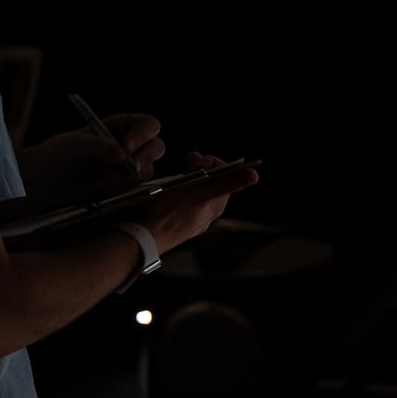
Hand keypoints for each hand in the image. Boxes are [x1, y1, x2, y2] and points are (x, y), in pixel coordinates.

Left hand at [21, 113, 166, 203]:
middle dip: (146, 156)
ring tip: (103, 178)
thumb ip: (98, 145)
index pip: (147, 125)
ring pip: (148, 169)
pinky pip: (137, 186)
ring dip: (130, 175)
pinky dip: (123, 187)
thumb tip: (122, 154)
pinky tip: (102, 185)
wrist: (48, 182)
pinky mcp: (125, 184)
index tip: (127, 148)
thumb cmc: (57, 154)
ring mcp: (130, 165)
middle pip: (156, 147)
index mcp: (121, 125)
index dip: (143, 135)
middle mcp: (130, 143)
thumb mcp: (73, 144)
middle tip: (131, 167)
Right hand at [137, 152, 258, 253]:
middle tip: (190, 159)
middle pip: (212, 183)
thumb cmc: (168, 214)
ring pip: (197, 190)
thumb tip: (254, 175)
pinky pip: (184, 200)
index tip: (197, 159)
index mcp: (216, 206)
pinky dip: (180, 188)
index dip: (213, 163)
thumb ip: (227, 183)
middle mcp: (207, 214)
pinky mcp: (177, 221)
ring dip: (190, 176)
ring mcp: (192, 218)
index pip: (225, 177)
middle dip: (202, 167)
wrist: (141, 238)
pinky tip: (169, 188)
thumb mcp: (200, 192)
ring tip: (179, 172)